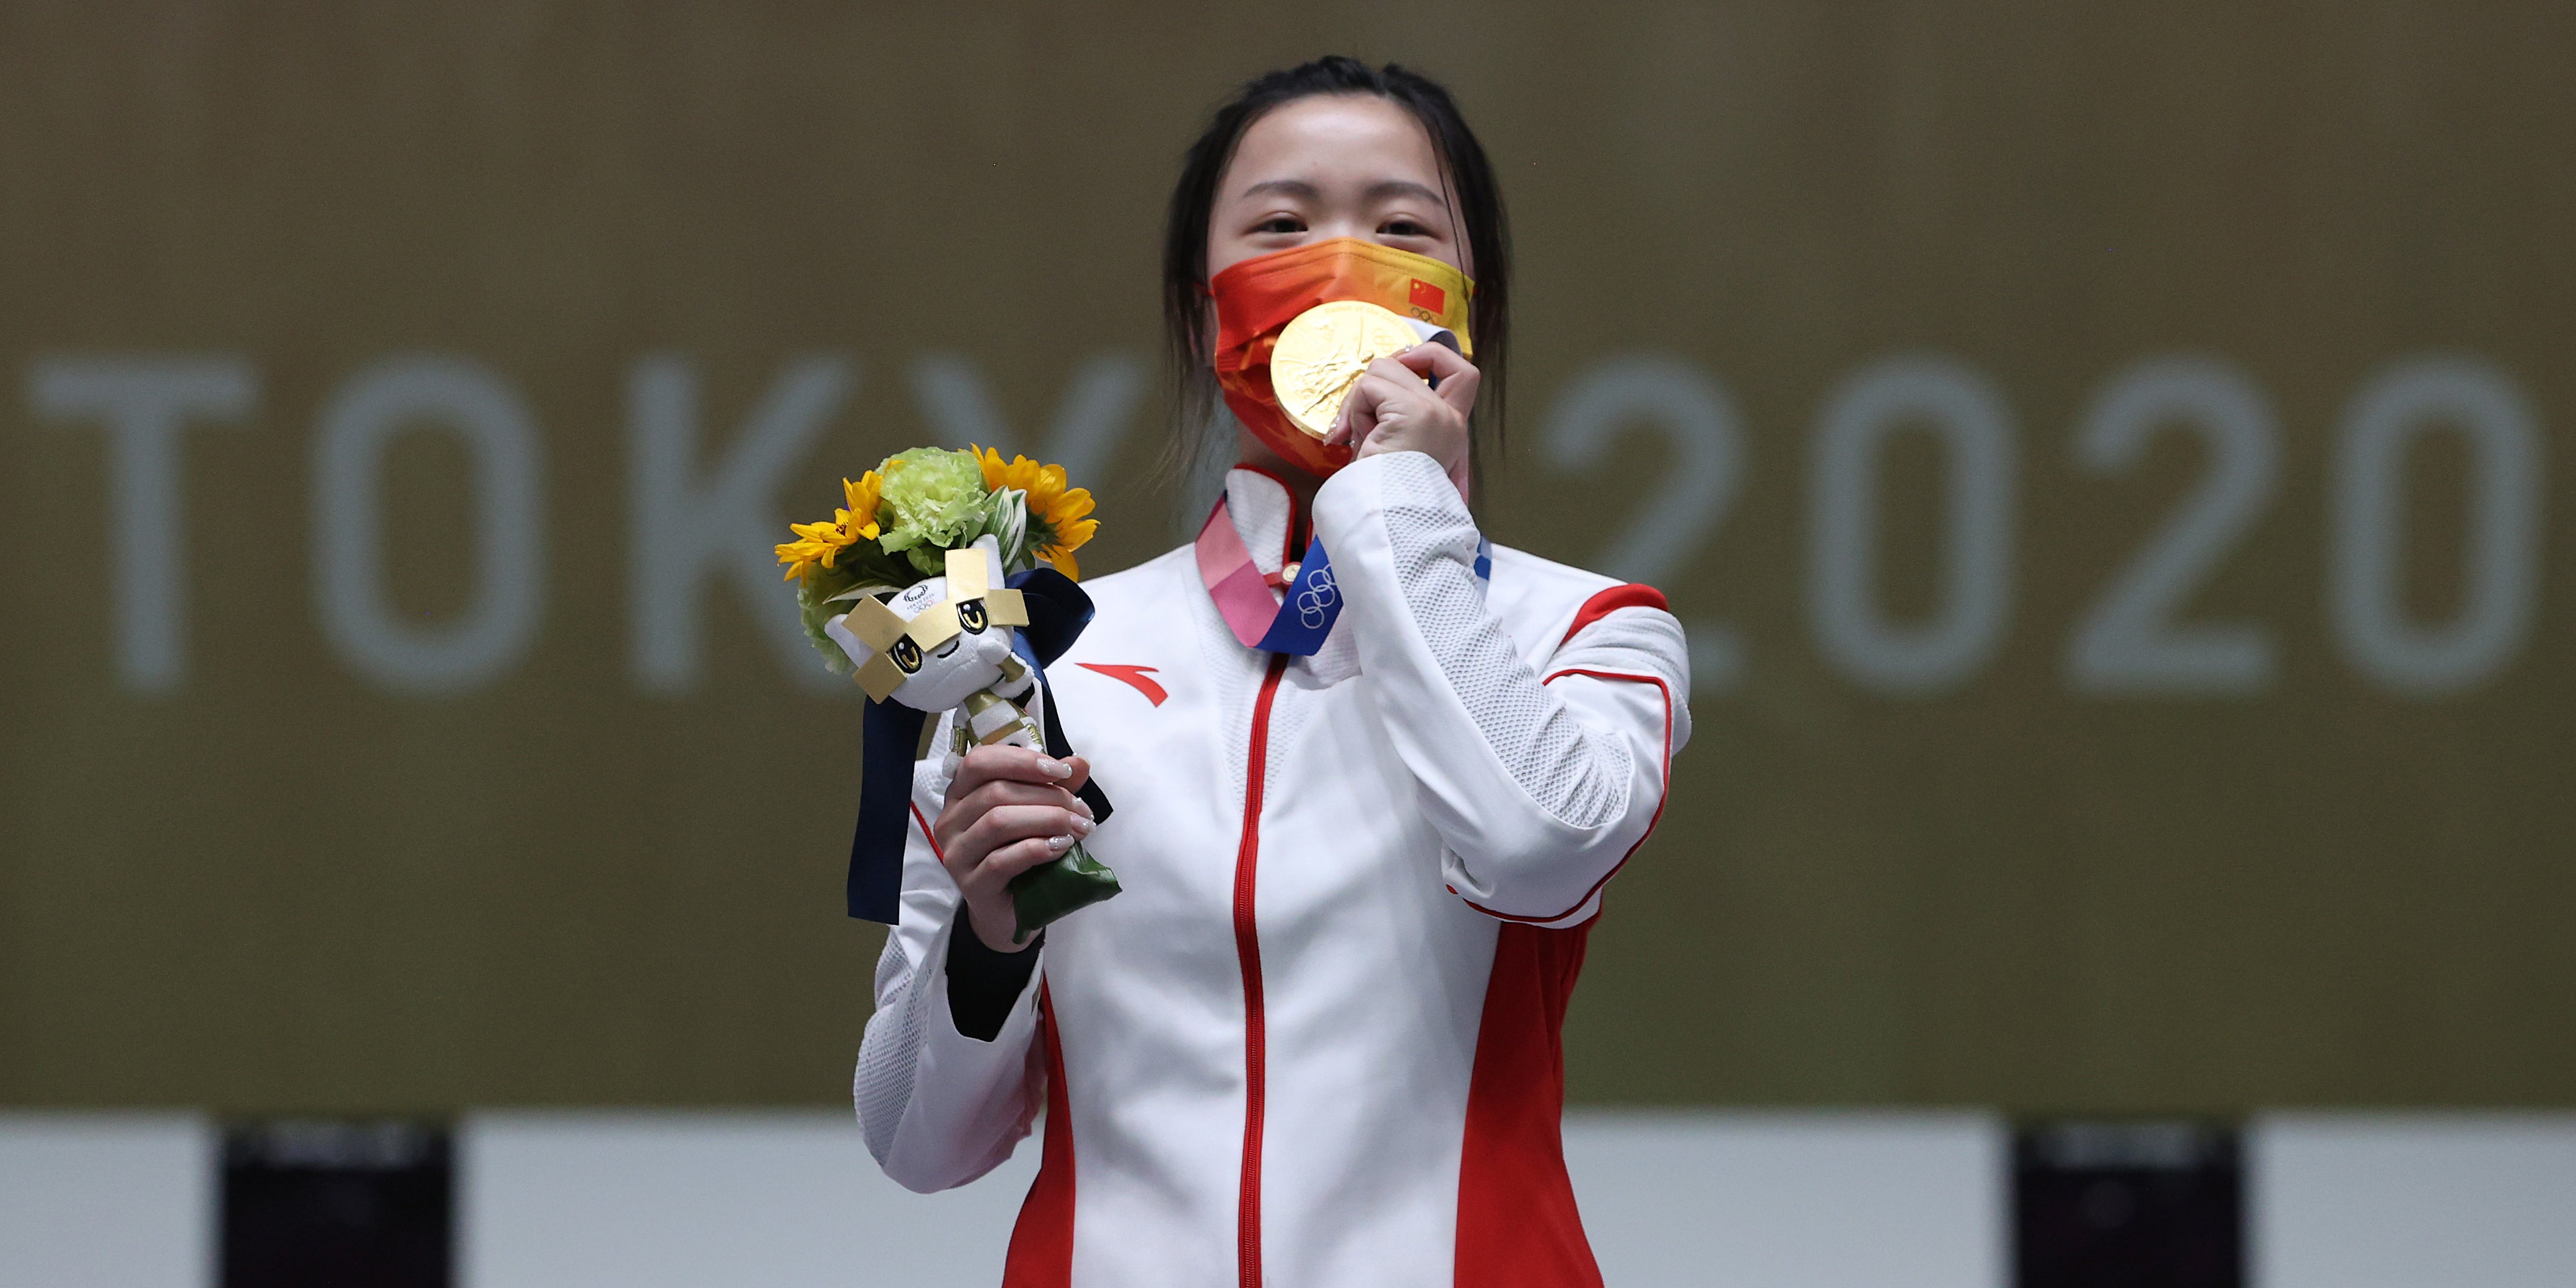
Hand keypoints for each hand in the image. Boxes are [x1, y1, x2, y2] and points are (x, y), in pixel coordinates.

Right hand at [931, 745, 1094, 951]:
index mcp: (962, 794)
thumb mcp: (1039, 814)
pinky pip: (1002, 860)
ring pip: (998, 822)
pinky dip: (1037, 849)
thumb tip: (1079, 763)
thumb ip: (1055, 787)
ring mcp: (957, 854)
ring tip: (1078, 829)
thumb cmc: (1021, 856)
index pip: (980, 761)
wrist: (1012, 911)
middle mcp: (951, 820)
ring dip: (1048, 820)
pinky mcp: (971, 885)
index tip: (1062, 771)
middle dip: (1049, 796)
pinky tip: (1060, 848)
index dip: (1022, 760)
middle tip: (1082, 811)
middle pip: (996, 792)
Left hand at [1328, 343, 1479, 496]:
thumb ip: (1395, 420)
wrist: (1390, 523)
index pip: (1463, 371)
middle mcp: (1449, 416)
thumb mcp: (1396, 450)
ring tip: (1364, 438)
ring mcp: (1434, 411)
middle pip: (1409, 361)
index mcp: (1452, 427)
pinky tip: (1360, 439)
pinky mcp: (1413, 412)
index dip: (1431, 355)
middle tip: (1363, 412)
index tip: (1404, 364)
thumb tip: (1369, 392)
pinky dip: (1355, 411)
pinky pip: (1369, 388)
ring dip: (1360, 402)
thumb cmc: (1386, 495)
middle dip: (1376, 380)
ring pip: (1382, 369)